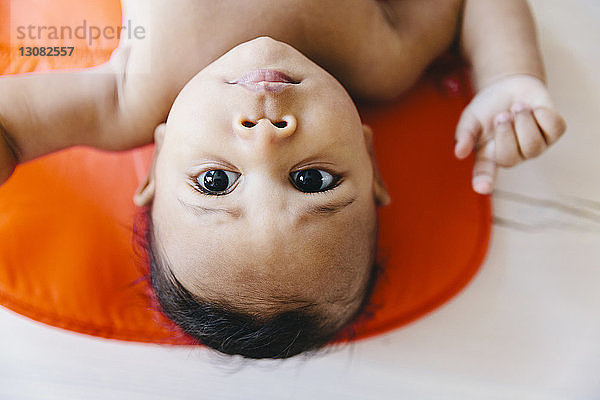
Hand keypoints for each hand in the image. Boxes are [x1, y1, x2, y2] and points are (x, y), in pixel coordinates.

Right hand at [454, 75, 565, 193]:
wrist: (510, 86)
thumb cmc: (488, 107)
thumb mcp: (471, 119)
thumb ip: (464, 135)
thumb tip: (459, 153)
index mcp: (488, 156)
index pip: (485, 174)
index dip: (484, 181)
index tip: (482, 188)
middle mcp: (512, 156)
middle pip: (510, 158)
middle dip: (505, 131)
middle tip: (502, 115)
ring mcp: (534, 148)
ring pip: (534, 145)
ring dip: (523, 120)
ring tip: (517, 107)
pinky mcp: (553, 134)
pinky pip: (553, 127)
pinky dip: (542, 113)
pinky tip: (534, 109)